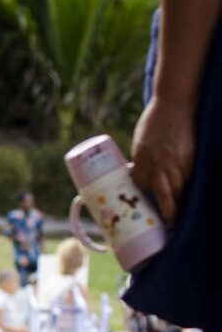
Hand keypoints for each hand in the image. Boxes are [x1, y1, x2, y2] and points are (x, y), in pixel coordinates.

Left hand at [131, 96, 196, 223]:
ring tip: (181, 222)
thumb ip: (143, 162)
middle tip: (169, 228)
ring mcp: (178, 161)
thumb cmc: (154, 123)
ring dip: (181, 206)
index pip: (142, 186)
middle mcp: (159, 163)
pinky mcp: (193, 158)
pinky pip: (193, 180)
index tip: (144, 213)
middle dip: (168, 213)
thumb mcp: (141, 144)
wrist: (174, 103)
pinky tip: (192, 201)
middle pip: (164, 195)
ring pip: (181, 190)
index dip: (143, 200)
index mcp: (142, 159)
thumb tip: (140, 179)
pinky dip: (192, 191)